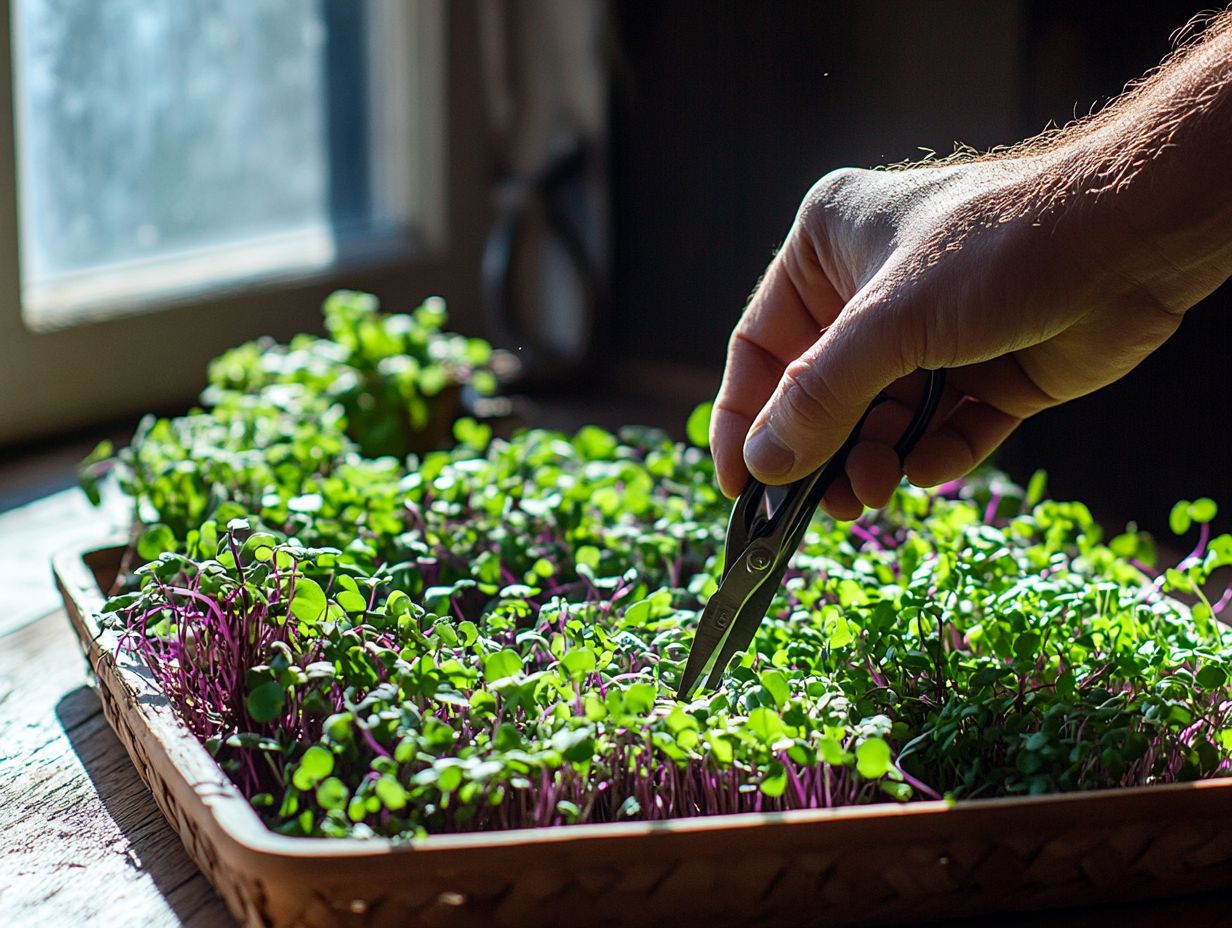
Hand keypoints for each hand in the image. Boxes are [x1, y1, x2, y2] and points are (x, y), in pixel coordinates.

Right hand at [709, 157, 1192, 516]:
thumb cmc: (1001, 248)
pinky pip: (942, 430)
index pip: (760, 345)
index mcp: (828, 248)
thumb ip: (818, 397)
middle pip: (819, 392)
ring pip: (879, 420)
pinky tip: (930, 469)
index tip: (738, 486)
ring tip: (876, 490)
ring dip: (874, 460)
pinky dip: (934, 456)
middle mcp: (872, 291)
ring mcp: (932, 334)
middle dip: (821, 451)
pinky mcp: (987, 372)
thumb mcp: (890, 324)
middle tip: (819, 505)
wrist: (1137, 240)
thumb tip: (761, 467)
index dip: (742, 418)